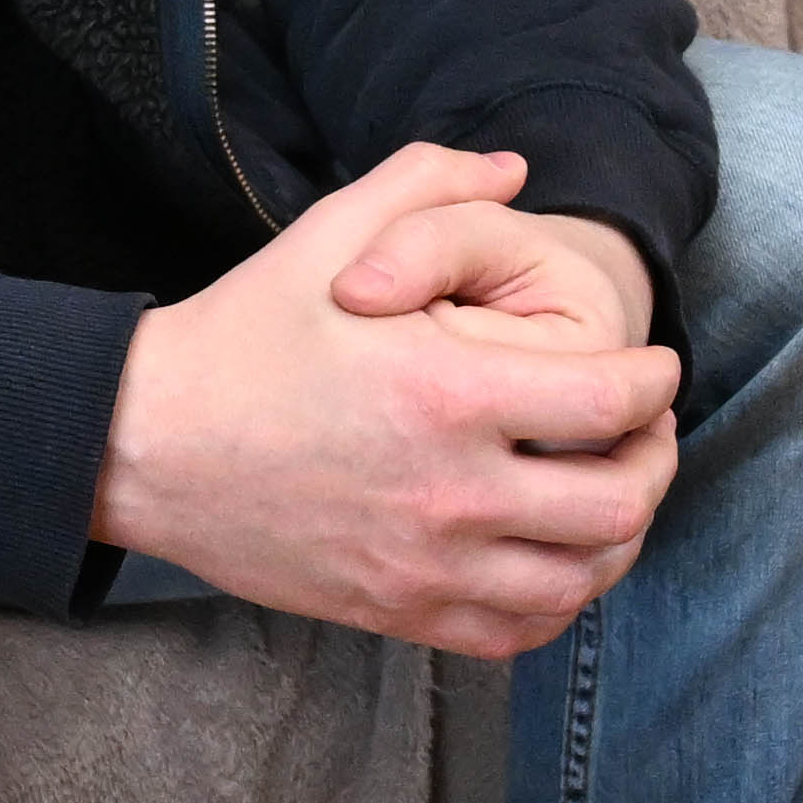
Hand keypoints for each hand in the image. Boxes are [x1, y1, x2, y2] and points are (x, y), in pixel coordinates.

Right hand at [91, 145, 680, 657]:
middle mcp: (449, 494)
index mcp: (445, 394)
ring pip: (580, 580)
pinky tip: (554, 557)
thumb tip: (516, 169)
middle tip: (649, 429)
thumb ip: (430, 183)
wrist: (146, 446)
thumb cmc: (242, 336)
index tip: (653, 366)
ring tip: (614, 491)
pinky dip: (558, 600)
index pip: (610, 402)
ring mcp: (425, 567)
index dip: (654, 380)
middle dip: (656, 460)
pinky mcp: (397, 612)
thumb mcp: (329, 234)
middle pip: (619, 504)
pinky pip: (516, 634)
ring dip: (620, 535)